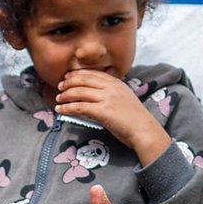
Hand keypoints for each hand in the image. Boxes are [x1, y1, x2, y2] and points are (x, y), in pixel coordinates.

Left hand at [56, 69, 170, 163]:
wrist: (144, 130)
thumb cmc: (135, 118)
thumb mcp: (124, 98)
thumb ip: (110, 93)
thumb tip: (92, 95)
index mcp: (116, 82)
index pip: (92, 73)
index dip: (77, 74)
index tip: (68, 77)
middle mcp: (111, 87)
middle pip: (83, 80)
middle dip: (68, 82)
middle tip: (59, 87)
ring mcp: (107, 98)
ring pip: (79, 92)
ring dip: (65, 95)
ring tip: (58, 99)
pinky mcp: (103, 111)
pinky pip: (80, 106)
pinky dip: (67, 107)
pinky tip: (61, 109)